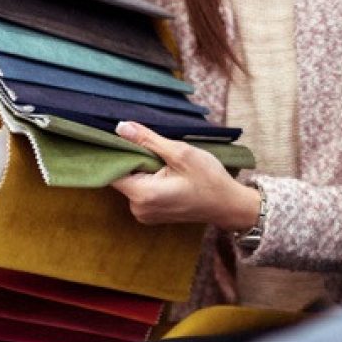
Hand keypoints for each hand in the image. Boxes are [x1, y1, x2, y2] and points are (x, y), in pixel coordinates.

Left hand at [110, 122, 261, 231]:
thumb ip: (147, 140)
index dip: (117, 152)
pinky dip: (149, 179)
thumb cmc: (208, 179)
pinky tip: (167, 172)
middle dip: (135, 159)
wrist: (228, 205)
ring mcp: (144, 214)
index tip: (126, 137)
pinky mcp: (152, 214)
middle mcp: (138, 209)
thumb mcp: (180, 153)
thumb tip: (121, 127)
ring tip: (166, 160)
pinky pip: (141, 191)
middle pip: (122, 177)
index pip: (112, 171)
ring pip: (132, 182)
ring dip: (143, 168)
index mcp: (142, 195)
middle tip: (156, 147)